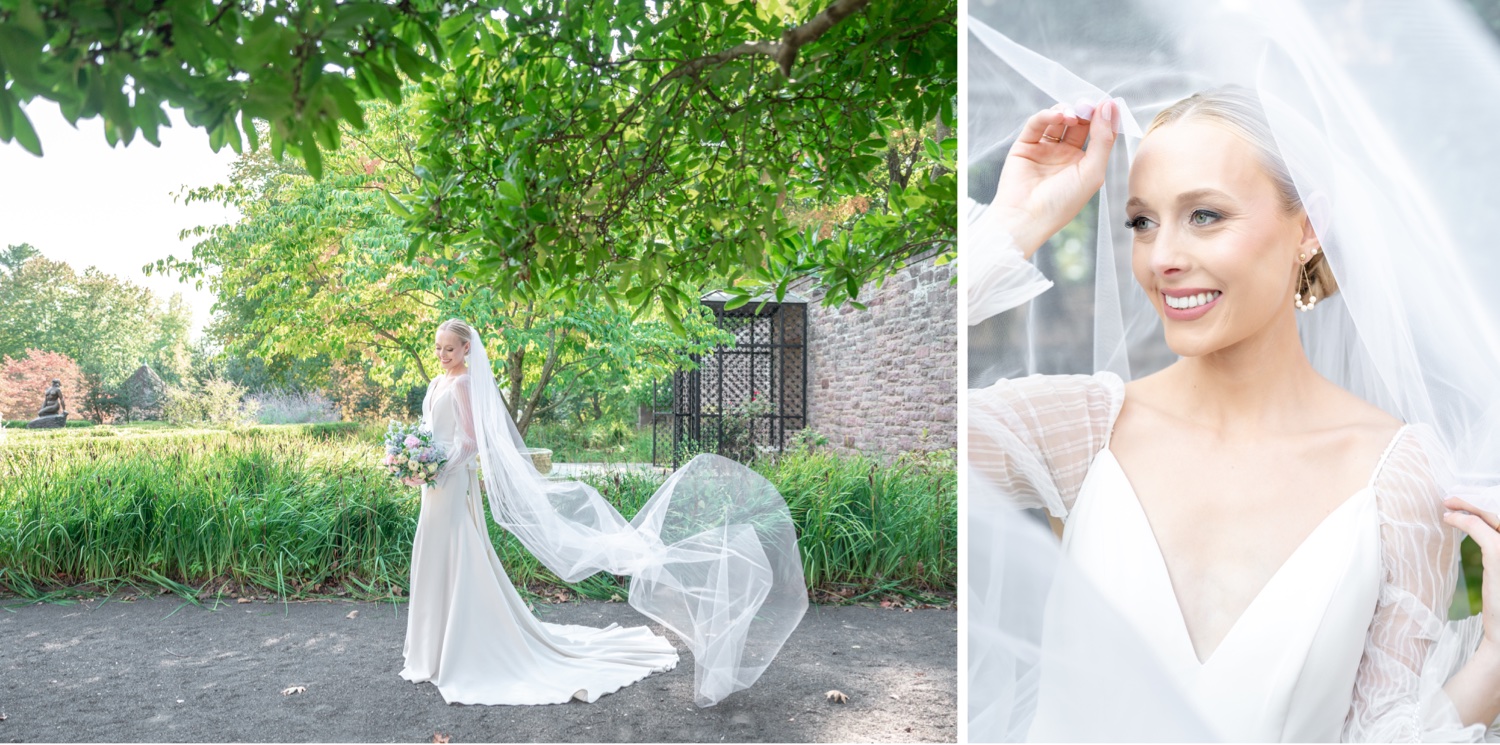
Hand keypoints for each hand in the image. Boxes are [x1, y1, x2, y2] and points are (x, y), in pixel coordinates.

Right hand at [991, 98, 1117, 258]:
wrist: (1025, 218)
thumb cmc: (1061, 203)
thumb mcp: (1092, 172)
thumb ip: (1103, 139)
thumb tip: (1108, 107)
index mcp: (1083, 163)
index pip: (1097, 133)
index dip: (1103, 117)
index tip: (1109, 103)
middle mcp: (1064, 154)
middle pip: (1078, 122)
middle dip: (1085, 111)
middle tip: (1088, 105)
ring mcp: (1044, 149)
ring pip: (1057, 119)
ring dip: (1067, 111)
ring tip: (1071, 115)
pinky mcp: (1024, 145)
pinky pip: (1037, 124)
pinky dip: (1047, 115)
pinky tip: (1057, 115)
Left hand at [1444, 496, 1499, 649]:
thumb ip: (1498, 551)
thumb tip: (1487, 534)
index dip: (1491, 507)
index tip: (1471, 503)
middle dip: (1478, 502)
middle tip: (1454, 499)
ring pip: (1494, 516)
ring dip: (1470, 506)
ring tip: (1448, 504)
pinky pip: (1481, 529)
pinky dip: (1464, 520)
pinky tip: (1449, 519)